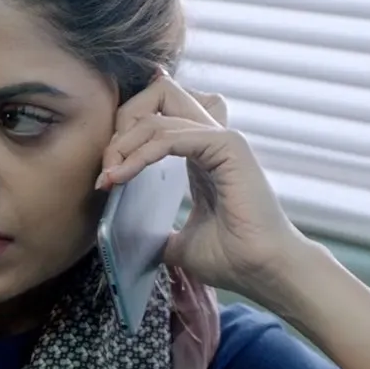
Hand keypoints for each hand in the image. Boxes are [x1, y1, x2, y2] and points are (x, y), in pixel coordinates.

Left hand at [97, 73, 316, 300]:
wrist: (264, 272)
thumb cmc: (234, 258)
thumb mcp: (181, 243)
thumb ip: (158, 232)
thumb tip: (131, 241)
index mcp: (200, 154)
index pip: (157, 116)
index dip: (124, 137)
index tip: (105, 178)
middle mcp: (210, 139)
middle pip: (157, 96)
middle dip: (121, 124)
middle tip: (106, 166)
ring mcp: (221, 139)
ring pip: (157, 113)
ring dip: (124, 143)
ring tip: (110, 176)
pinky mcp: (228, 146)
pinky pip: (171, 135)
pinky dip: (141, 153)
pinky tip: (123, 175)